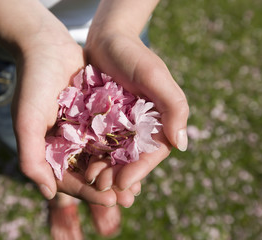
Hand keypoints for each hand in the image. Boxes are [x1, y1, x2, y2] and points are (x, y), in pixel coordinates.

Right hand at [11, 34, 139, 206]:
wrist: (46, 47)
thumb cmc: (32, 84)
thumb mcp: (26, 122)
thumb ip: (31, 158)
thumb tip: (46, 193)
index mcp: (48, 149)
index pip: (68, 179)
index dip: (88, 192)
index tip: (109, 200)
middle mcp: (66, 143)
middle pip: (89, 172)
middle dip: (109, 185)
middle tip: (129, 198)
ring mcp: (82, 129)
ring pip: (103, 156)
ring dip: (119, 170)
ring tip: (138, 183)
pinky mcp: (96, 114)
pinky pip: (111, 134)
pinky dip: (124, 146)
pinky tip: (139, 154)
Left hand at [84, 32, 188, 198]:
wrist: (107, 38)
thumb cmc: (133, 54)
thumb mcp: (155, 75)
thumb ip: (173, 106)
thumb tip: (181, 144)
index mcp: (158, 120)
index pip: (152, 152)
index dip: (139, 170)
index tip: (123, 184)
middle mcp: (140, 125)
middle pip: (131, 158)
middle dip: (118, 175)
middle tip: (102, 187)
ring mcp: (120, 124)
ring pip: (113, 154)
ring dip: (103, 169)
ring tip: (90, 179)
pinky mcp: (100, 119)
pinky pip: (96, 141)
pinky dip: (90, 155)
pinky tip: (80, 165)